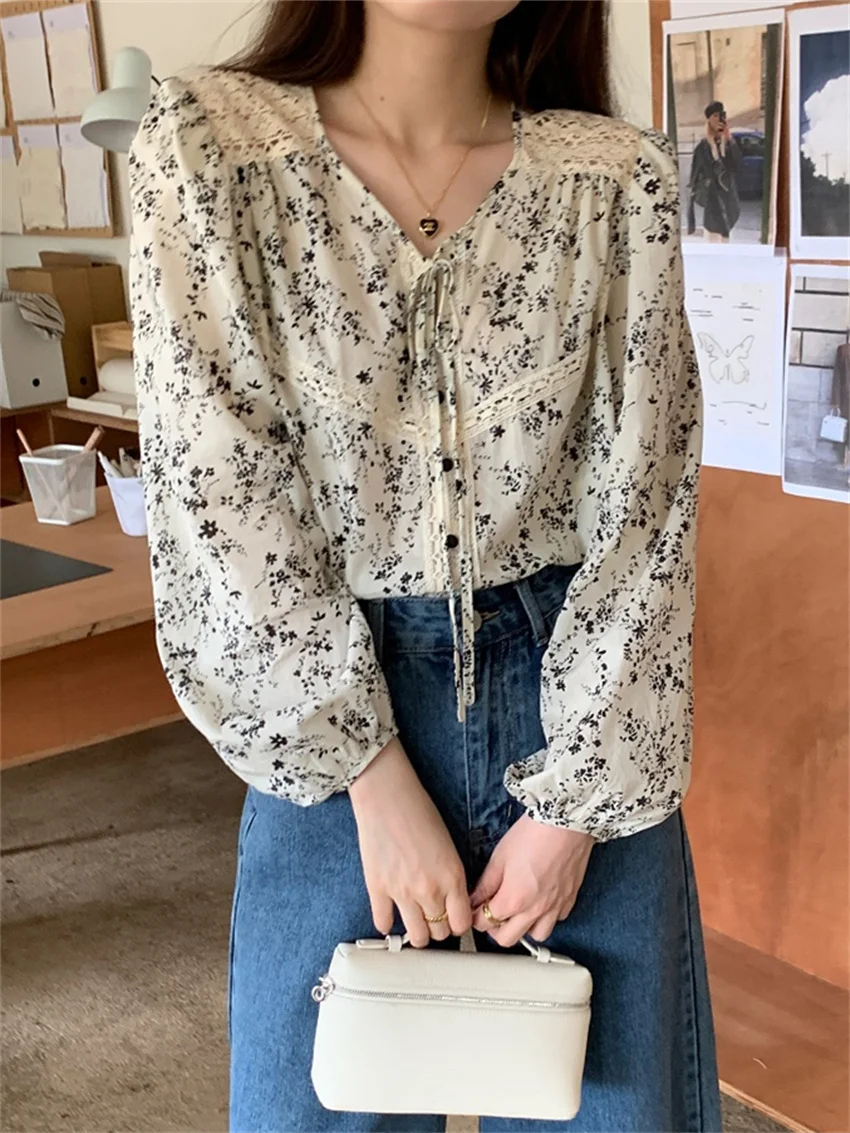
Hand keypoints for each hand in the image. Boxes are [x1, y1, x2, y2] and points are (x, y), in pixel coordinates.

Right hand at [349, 738, 472, 947]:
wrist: (387, 796)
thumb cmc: (418, 810)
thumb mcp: (448, 844)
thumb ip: (451, 875)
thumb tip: (450, 898)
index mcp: (452, 876)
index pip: (461, 923)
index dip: (458, 925)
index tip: (453, 921)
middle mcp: (429, 889)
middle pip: (440, 933)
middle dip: (439, 929)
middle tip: (434, 920)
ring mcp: (402, 892)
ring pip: (416, 935)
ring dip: (418, 934)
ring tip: (415, 926)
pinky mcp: (377, 889)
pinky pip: (383, 923)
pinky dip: (387, 926)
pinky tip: (390, 916)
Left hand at [470, 814, 593, 947]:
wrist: (566, 822)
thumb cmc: (534, 834)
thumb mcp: (500, 857)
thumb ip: (486, 883)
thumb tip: (475, 898)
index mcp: (514, 900)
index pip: (486, 923)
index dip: (475, 917)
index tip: (474, 909)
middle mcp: (535, 910)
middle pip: (507, 939)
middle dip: (494, 929)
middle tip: (491, 913)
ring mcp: (555, 907)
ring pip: (536, 936)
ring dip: (523, 928)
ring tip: (517, 912)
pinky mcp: (570, 900)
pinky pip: (557, 921)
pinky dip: (547, 917)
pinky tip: (540, 902)